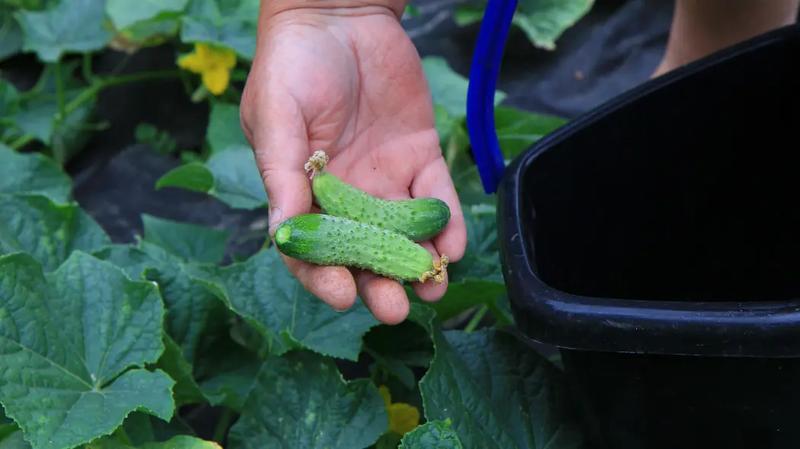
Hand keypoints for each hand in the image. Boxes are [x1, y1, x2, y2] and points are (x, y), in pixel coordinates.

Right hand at [240, 3, 466, 323]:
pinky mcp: (419, 157)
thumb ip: (282, 175)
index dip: (325, 276)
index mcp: (304, 193)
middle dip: (381, 284)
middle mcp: (346, 196)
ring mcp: (384, 179)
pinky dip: (446, 223)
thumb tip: (282, 234)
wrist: (341, 16)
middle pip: (364, 252)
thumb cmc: (292, 66)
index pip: (313, 249)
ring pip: (403, 234)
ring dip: (419, 263)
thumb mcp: (276, 119)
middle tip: (397, 309)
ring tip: (433, 285)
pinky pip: (435, 198)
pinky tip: (452, 245)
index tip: (343, 295)